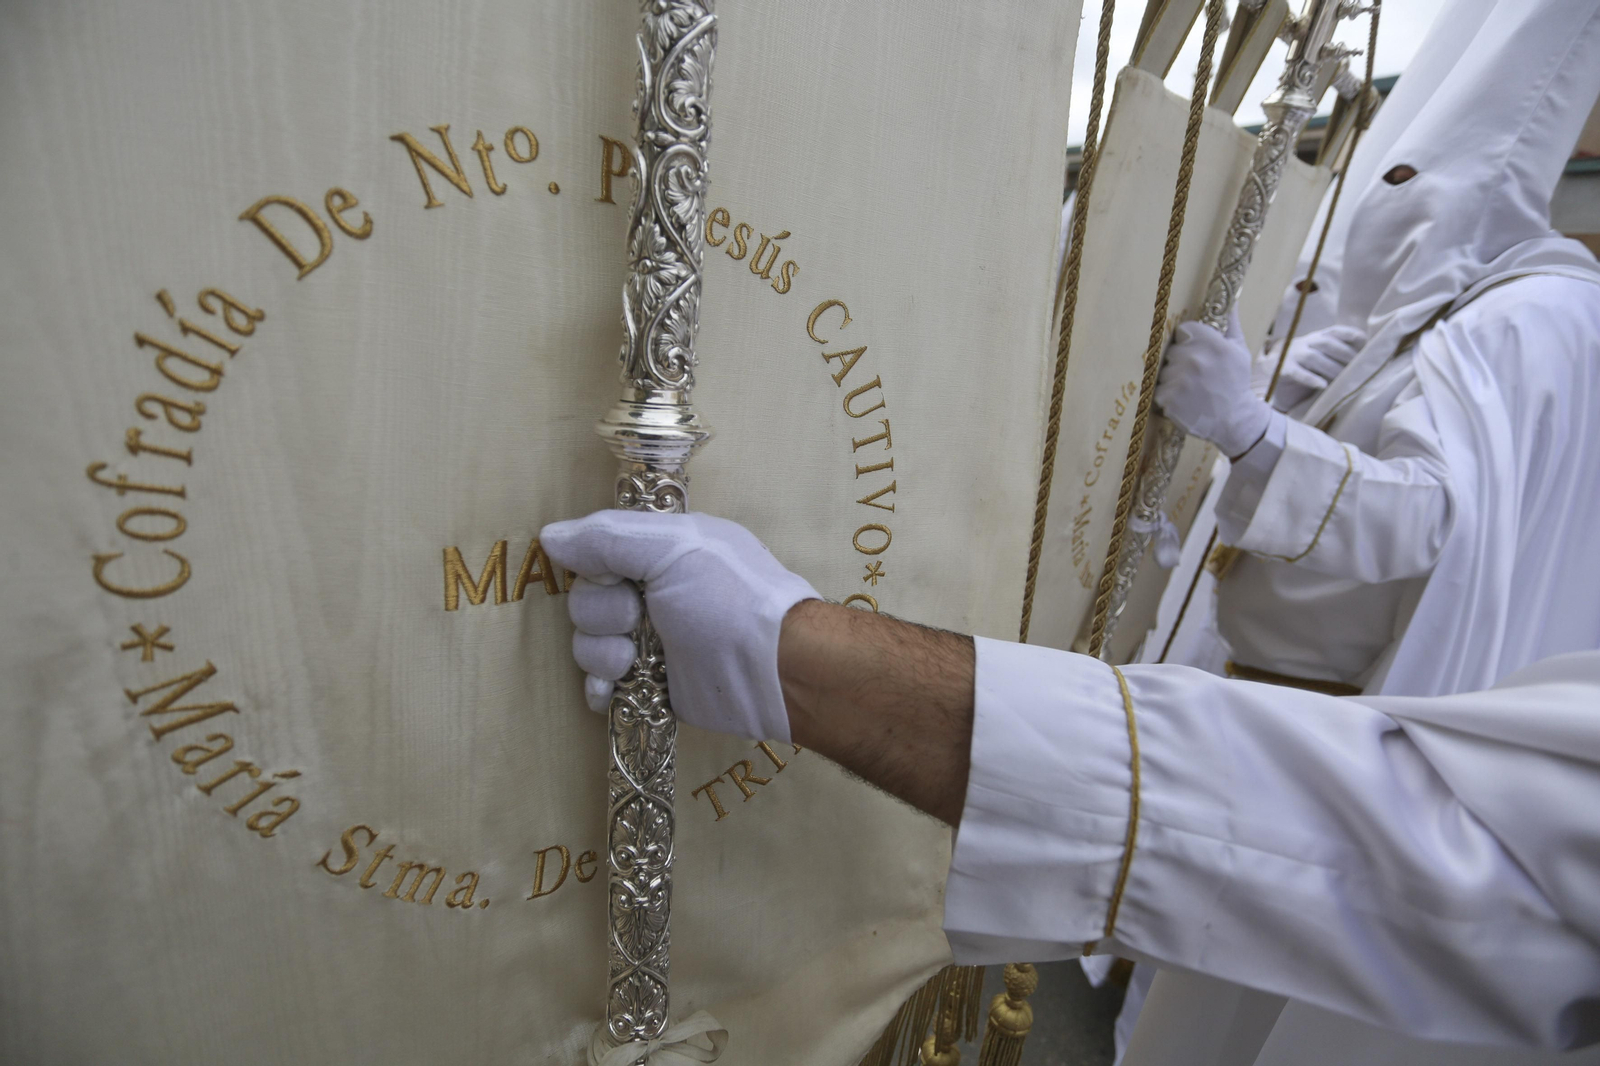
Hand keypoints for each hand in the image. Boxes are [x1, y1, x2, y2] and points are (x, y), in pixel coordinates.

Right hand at [539, 510, 819, 741]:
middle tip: (636, 619)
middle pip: (585, 600)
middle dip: (600, 614)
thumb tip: (549, 537)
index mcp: (660, 551)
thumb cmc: (731, 599)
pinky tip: (610, 692)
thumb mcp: (673, 548)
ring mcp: (650, 640)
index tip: (617, 577)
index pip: (595, 551)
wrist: (773, 670)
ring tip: (634, 661)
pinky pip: (602, 684)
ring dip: (601, 654)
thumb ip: (607, 538)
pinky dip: (599, 688)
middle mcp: (652, 592)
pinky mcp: (652, 684)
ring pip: (587, 643)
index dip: (594, 566)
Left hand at [1155, 309, 1271, 459]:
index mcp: (1212, 344)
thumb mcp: (1239, 351)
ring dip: (1173, 378)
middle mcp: (1194, 360)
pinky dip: (1168, 396)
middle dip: (1181, 360)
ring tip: (1191, 389)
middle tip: (1197, 374)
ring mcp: (1179, 380)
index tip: (1198, 352)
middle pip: (1172, 350)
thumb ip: (1230, 324)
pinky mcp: (1168, 399)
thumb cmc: (1236, 383)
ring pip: (1164, 370)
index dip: (1190, 341)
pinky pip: (1159, 389)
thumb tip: (1232, 298)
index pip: (1184, 330)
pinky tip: (1184, 400)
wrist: (1234, 420)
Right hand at [1255, 324, 1365, 410]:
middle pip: (1327, 343)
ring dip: (1330, 368)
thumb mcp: (1319, 355)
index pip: (1334, 331)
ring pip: (1313, 357)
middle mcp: (1304, 342)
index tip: (1363, 340)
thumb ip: (1337, 353)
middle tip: (1358, 368)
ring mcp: (1292, 355)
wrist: (1270, 369)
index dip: (1349, 334)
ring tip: (1343, 379)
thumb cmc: (1304, 365)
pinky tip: (1322, 385)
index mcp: (1316, 338)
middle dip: (1344, 354)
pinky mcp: (1281, 369)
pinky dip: (1310, 378)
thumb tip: (1366, 359)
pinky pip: (1297, 372)